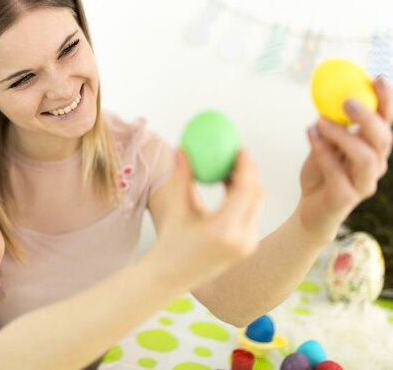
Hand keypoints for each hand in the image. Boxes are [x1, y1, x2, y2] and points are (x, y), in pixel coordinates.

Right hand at [154, 149, 262, 284]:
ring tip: (231, 165)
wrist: (171, 277)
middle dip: (250, 170)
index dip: (246, 165)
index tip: (238, 148)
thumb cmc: (169, 243)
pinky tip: (229, 183)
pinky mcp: (248, 246)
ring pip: (256, 204)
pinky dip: (244, 196)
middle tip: (238, 153)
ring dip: (248, 183)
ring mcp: (248, 244)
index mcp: (224, 230)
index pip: (245, 189)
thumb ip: (182, 177)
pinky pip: (252, 213)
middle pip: (257, 195)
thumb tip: (181, 149)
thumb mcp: (176, 209)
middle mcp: (242, 239)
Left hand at [299, 75, 392, 241]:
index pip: (387, 123)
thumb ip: (333, 125)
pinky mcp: (345, 199)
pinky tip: (310, 134)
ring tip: (320, 121)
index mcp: (374, 150)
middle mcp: (375, 166)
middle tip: (347, 100)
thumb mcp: (326, 144)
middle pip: (383, 140)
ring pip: (365, 158)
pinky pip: (336, 173)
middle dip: (369, 117)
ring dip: (343, 135)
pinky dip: (323, 152)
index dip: (387, 101)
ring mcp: (363, 184)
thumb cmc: (322, 174)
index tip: (378, 78)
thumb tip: (328, 95)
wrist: (310, 211)